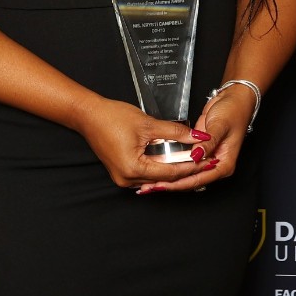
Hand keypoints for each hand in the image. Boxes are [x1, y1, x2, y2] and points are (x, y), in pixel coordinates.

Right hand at [74, 97, 208, 189]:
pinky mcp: (121, 172)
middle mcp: (127, 179)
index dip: (191, 166)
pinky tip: (174, 159)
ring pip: (155, 178)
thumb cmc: (112, 117)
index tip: (207, 160)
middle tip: (205, 161)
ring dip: (173, 169)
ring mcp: (123, 178)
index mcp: (133, 169)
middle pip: (164, 179)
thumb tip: (196, 137)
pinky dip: (160, 167)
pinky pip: (146, 174)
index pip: (170, 173)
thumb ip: (175, 132)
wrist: (88, 115)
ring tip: (194, 160)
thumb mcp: (148, 124)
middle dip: (185, 169)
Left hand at [133, 82, 253, 193]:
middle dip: (172, 184)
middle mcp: (216, 165)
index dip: (180, 183)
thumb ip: (208, 143)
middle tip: (151, 186)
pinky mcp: (200, 151)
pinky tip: (158, 169)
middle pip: (192, 181)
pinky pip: (185, 164)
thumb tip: (195, 157)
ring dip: (170, 178)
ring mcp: (207, 158)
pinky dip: (173, 167)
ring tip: (151, 183)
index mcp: (225, 164)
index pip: (200, 178)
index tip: (164, 184)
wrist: (234, 99)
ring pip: (187, 175)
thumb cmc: (233, 111)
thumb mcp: (220, 126)